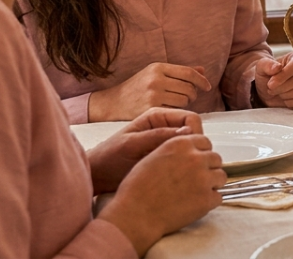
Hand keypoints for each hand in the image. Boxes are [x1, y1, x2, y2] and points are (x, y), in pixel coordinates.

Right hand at [87, 62, 211, 121]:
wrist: (113, 103)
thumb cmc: (137, 87)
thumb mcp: (155, 74)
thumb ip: (179, 72)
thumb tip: (202, 71)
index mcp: (158, 67)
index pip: (188, 72)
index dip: (201, 80)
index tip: (207, 86)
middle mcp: (156, 80)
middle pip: (189, 88)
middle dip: (192, 94)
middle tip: (187, 97)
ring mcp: (153, 95)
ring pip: (184, 100)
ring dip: (185, 103)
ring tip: (176, 102)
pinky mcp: (151, 109)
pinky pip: (175, 111)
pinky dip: (176, 111)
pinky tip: (169, 110)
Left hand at [87, 108, 203, 192]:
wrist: (96, 175)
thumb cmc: (109, 158)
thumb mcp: (133, 145)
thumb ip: (159, 136)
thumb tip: (189, 132)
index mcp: (158, 116)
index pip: (191, 118)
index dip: (195, 133)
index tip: (190, 151)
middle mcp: (166, 126)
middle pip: (195, 131)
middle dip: (194, 146)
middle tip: (184, 163)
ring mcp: (166, 141)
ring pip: (191, 145)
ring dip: (189, 155)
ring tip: (180, 170)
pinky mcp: (166, 155)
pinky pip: (183, 155)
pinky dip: (184, 163)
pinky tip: (177, 173)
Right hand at [96, 132, 223, 255]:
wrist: (135, 215)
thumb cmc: (137, 189)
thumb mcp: (152, 157)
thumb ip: (175, 151)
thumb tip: (189, 152)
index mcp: (181, 145)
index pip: (205, 142)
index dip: (201, 153)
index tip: (196, 162)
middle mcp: (195, 158)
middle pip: (216, 159)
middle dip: (208, 168)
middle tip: (195, 180)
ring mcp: (204, 178)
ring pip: (221, 177)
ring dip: (211, 184)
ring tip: (195, 193)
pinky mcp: (207, 199)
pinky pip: (218, 197)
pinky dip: (209, 202)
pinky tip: (194, 204)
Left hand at [253, 53, 292, 107]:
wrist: (268, 89)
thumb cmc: (267, 75)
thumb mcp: (261, 67)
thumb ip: (267, 65)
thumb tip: (277, 67)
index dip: (284, 75)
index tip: (271, 84)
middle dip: (282, 87)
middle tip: (271, 87)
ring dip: (284, 94)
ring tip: (278, 91)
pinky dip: (289, 102)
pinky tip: (285, 96)